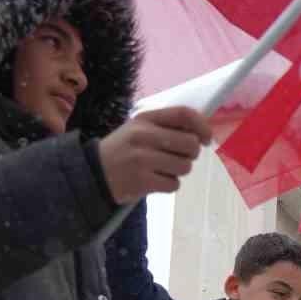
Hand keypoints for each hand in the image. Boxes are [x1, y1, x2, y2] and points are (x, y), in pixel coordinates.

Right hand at [97, 106, 213, 203]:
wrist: (93, 173)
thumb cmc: (125, 150)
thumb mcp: (139, 129)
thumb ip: (167, 126)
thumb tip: (203, 132)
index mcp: (145, 118)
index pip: (184, 114)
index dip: (202, 126)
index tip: (207, 139)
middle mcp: (144, 135)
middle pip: (190, 144)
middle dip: (191, 154)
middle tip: (179, 157)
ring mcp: (142, 159)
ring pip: (185, 166)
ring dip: (179, 171)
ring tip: (162, 169)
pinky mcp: (142, 181)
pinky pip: (174, 184)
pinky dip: (169, 185)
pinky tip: (155, 180)